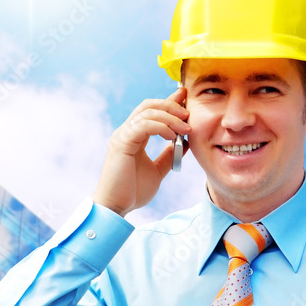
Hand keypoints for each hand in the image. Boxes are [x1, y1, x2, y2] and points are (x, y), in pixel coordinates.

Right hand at [92, 86, 189, 216]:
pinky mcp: (122, 143)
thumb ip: (168, 156)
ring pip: (147, 113)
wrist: (116, 206)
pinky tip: (172, 136)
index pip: (151, 111)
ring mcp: (123, 136)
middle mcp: (126, 132)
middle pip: (149, 105)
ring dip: (170, 117)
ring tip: (186, 128)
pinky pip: (143, 126)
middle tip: (188, 112)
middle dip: (171, 105)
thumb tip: (184, 143)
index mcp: (133, 136)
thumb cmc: (132, 191)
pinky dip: (160, 127)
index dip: (168, 102)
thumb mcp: (157, 170)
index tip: (185, 99)